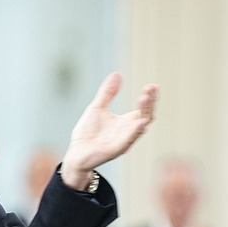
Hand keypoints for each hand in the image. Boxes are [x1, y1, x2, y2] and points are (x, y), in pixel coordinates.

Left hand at [59, 73, 157, 190]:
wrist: (76, 152)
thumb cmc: (88, 133)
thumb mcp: (97, 107)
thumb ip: (108, 93)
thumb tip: (117, 74)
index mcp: (126, 122)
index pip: (143, 109)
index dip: (149, 98)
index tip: (152, 85)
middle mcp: (129, 132)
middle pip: (147, 116)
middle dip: (150, 102)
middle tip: (151, 88)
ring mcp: (124, 141)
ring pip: (141, 127)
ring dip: (144, 112)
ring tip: (144, 98)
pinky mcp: (116, 150)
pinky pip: (129, 140)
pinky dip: (135, 131)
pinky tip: (140, 122)